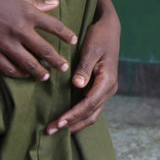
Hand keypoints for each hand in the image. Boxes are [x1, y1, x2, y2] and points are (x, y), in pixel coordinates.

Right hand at [0, 0, 76, 80]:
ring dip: (39, 72)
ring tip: (45, 77)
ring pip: (28, 64)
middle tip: (64, 68)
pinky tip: (23, 74)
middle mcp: (19, 30)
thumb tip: (54, 4)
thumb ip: (34, 2)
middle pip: (45, 50)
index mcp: (27, 12)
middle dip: (57, 61)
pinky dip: (18, 73)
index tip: (73, 41)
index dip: (66, 35)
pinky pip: (8, 68)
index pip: (54, 26)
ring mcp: (4, 43)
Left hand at [47, 0, 119, 134]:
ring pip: (91, 114)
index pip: (89, 104)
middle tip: (50, 131)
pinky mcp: (99, 88)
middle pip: (90, 115)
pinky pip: (89, 107)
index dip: (73, 115)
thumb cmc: (100, 36)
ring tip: (56, 129)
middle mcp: (108, 89)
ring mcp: (105, 90)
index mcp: (107, 81)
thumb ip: (84, 68)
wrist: (109, 28)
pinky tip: (65, 119)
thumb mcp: (91, 49)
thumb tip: (77, 85)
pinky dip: (78, 116)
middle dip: (71, 125)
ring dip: (75, 123)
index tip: (58, 123)